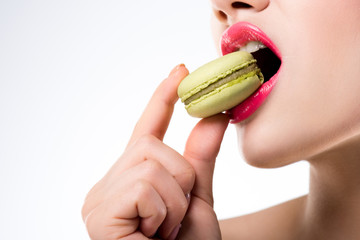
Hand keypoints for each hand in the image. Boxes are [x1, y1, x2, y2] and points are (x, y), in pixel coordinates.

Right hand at [81, 64, 228, 239]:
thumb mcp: (198, 198)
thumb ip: (201, 158)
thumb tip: (216, 115)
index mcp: (129, 179)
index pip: (145, 129)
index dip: (163, 99)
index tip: (179, 70)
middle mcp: (107, 184)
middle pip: (151, 146)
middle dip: (180, 180)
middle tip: (175, 217)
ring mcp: (98, 199)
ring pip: (151, 163)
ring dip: (174, 200)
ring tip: (164, 231)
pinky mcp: (99, 213)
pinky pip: (145, 185)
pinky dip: (164, 212)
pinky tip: (152, 236)